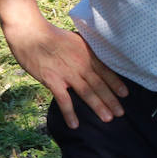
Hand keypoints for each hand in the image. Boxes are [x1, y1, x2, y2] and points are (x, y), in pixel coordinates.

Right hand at [5, 17, 126, 128]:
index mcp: (87, 54)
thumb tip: (97, 58)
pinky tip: (74, 124)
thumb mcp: (76, 39)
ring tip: (108, 119)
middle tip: (121, 113)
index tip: (125, 94)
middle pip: (99, 85)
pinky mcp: (52, 80)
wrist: (30, 33)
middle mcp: (81, 64)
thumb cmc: (52, 35)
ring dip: (98, 106)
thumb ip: (87, 50)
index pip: (106, 71)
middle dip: (111, 100)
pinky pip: (63, 100)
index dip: (116, 83)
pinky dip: (69, 113)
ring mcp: (67, 73)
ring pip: (87, 93)